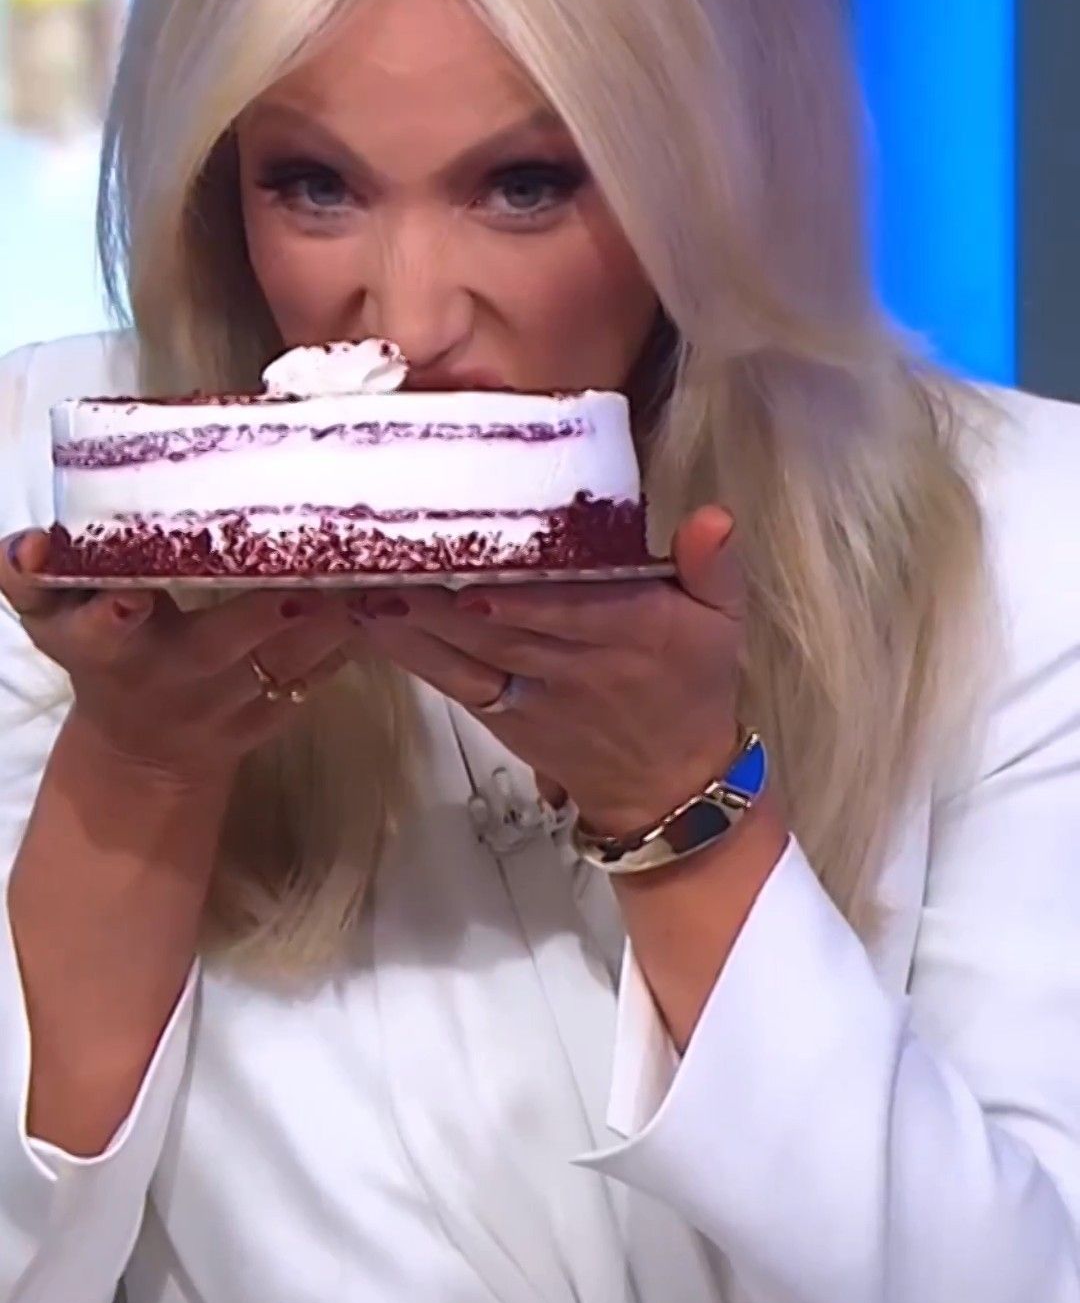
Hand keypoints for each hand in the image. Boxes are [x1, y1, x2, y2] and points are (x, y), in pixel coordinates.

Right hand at [0, 530, 355, 790]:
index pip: (96, 632)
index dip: (110, 615)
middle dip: (259, 612)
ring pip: (283, 660)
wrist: (141, 751)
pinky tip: (379, 600)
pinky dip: (348, 641)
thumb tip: (27, 543)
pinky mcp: (267, 717)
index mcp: (103, 648)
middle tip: (305, 566)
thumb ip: (30, 576)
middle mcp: (165, 677)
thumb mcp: (52, 619)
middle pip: (216, 645)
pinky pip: (314, 679)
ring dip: (328, 619)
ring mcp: (222, 703)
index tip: (131, 596)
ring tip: (367, 569)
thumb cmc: (99, 654)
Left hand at [350, 506, 742, 837]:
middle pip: (500, 629)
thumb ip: (714, 565)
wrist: (669, 785)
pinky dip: (408, 650)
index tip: (476, 577)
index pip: (573, 615)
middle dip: (441, 592)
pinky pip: (450, 681)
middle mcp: (575, 666)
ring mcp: (531, 694)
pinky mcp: (499, 713)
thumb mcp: (723, 619)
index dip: (522, 601)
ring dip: (411, 618)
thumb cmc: (691, 683)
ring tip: (360, 576)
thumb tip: (712, 518)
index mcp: (632, 634)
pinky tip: (368, 617)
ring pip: (466, 653)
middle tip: (387, 546)